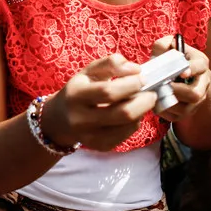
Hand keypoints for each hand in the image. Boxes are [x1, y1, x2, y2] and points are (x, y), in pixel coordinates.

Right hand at [40, 54, 156, 152]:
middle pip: (122, 113)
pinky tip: (132, 114)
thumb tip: (136, 70)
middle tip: (151, 93)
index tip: (143, 78)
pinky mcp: (100, 146)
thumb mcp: (88, 71)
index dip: (130, 85)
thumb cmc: (78, 90)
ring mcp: (90, 136)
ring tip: (142, 101)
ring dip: (142, 112)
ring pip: (127, 126)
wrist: (58, 120)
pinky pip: (126, 135)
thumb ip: (111, 63)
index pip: (108, 92)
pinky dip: (135, 123)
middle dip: (144, 102)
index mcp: (76, 95)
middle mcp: (80, 119)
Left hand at [148, 36, 210, 121]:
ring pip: (186, 109)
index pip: (200, 67)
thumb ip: (164, 44)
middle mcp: (203, 84)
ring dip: (168, 103)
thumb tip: (160, 49)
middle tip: (162, 86)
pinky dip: (164, 111)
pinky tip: (155, 102)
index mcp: (200, 64)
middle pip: (195, 94)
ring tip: (156, 94)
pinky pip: (176, 117)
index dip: (192, 70)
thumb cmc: (175, 59)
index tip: (182, 72)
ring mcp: (197, 101)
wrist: (183, 77)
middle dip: (177, 91)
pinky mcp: (187, 112)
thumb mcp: (172, 47)